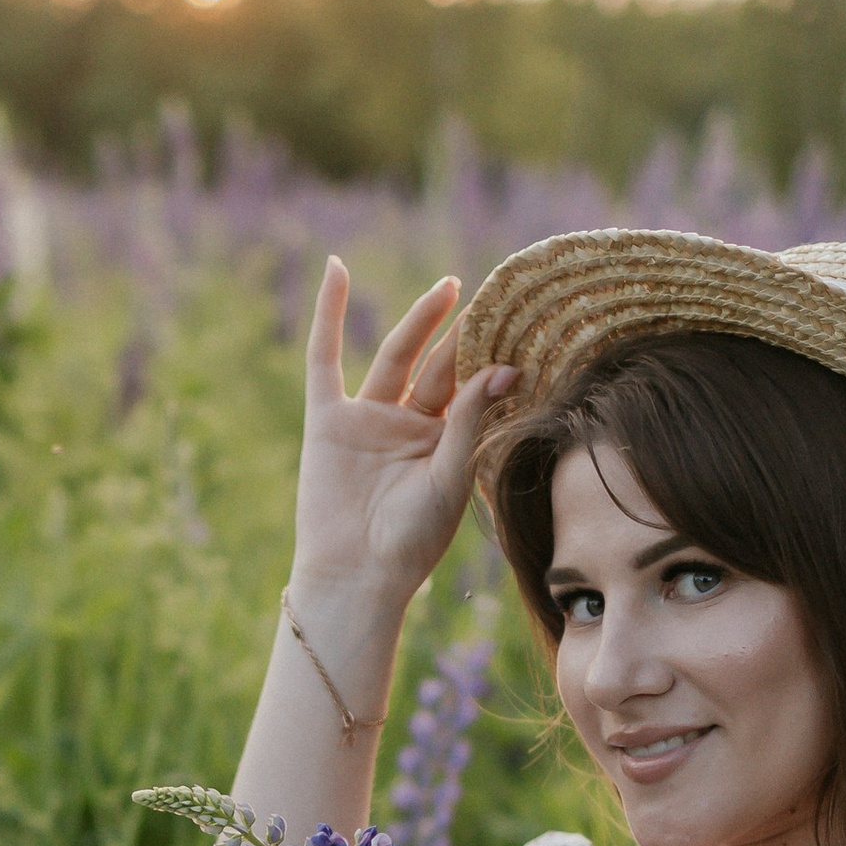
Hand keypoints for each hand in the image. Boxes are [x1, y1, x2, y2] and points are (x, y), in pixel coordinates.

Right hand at [291, 263, 514, 621]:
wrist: (356, 574)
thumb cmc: (410, 542)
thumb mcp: (452, 477)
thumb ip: (471, 419)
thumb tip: (505, 367)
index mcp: (443, 444)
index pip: (470, 388)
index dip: (490, 356)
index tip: (520, 323)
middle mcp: (406, 426)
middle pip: (438, 366)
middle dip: (462, 332)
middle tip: (492, 294)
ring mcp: (366, 419)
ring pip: (396, 356)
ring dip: (420, 321)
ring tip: (451, 287)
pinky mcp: (327, 419)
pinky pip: (324, 357)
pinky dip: (329, 314)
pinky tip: (336, 271)